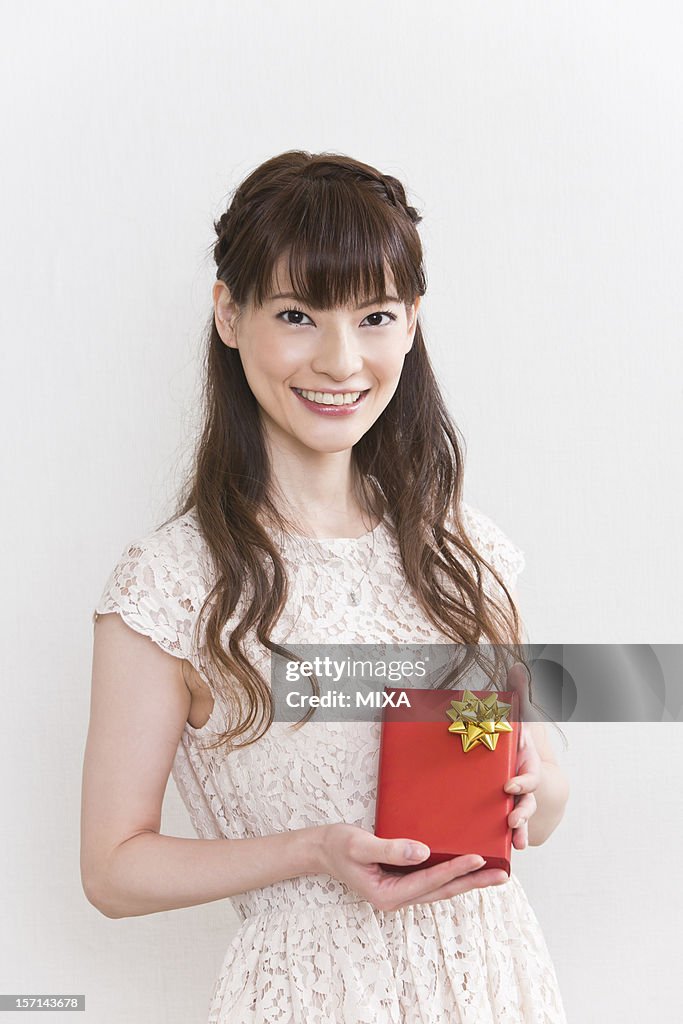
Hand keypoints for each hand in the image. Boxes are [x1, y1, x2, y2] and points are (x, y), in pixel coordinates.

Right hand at [319, 823, 508, 911]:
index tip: (477, 858)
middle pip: (443, 891)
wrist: (322, 849)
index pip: (429, 881)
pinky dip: (452, 874)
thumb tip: (422, 852)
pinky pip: (433, 880)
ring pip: (441, 888)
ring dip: (467, 881)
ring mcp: (401, 891)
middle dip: (473, 882)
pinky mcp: (402, 881)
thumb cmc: (338, 846)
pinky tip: (467, 868)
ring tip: (494, 874)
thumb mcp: (360, 845)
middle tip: (502, 875)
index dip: (454, 869)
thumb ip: (390, 849)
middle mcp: (398, 898)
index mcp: (388, 894)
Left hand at [503, 662, 541, 850]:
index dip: (520, 780)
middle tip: (511, 818)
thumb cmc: (520, 745)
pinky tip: (511, 850)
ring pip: (522, 817)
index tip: (509, 785)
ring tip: (516, 840)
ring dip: (520, 828)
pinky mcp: (508, 813)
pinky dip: (513, 840)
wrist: (528, 770)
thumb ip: (519, 695)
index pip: (527, 774)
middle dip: (522, 810)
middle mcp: (525, 785)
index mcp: (527, 765)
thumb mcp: (520, 721)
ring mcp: (519, 802)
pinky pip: (511, 829)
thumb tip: (518, 666)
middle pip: (526, 800)